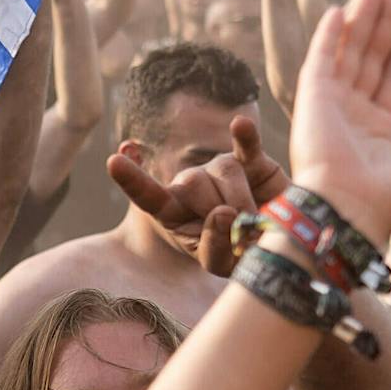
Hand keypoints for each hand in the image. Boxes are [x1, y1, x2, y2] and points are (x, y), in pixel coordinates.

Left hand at [109, 114, 286, 276]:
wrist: (277, 242)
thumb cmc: (239, 254)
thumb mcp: (219, 264)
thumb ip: (213, 247)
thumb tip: (222, 213)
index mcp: (171, 211)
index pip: (146, 194)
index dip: (132, 179)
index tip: (114, 162)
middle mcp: (191, 184)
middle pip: (191, 183)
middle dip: (215, 212)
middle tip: (236, 234)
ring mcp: (219, 169)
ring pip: (224, 172)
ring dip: (241, 202)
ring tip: (254, 223)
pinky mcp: (253, 162)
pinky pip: (247, 146)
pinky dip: (245, 137)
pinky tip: (240, 125)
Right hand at [291, 0, 390, 248]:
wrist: (350, 209)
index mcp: (378, 132)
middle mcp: (351, 116)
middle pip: (371, 59)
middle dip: (384, 25)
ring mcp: (329, 107)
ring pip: (348, 54)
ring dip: (361, 21)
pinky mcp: (311, 100)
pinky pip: (320, 60)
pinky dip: (327, 36)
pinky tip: (339, 10)